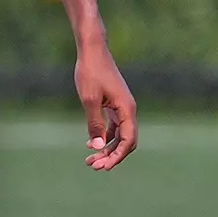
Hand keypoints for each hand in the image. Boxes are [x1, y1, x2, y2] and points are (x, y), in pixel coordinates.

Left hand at [76, 43, 136, 169]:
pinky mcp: (114, 103)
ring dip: (107, 148)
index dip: (117, 156)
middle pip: (125, 141)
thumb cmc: (90, 72)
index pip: (128, 140)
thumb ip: (94, 124)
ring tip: (90, 159)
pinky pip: (114, 126)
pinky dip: (105, 136)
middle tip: (93, 166)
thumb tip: (97, 147)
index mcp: (126, 109)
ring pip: (119, 135)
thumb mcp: (89, 100)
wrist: (92, 50)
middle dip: (111, 155)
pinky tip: (92, 143)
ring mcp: (122, 106)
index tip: (104, 166)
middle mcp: (128, 109)